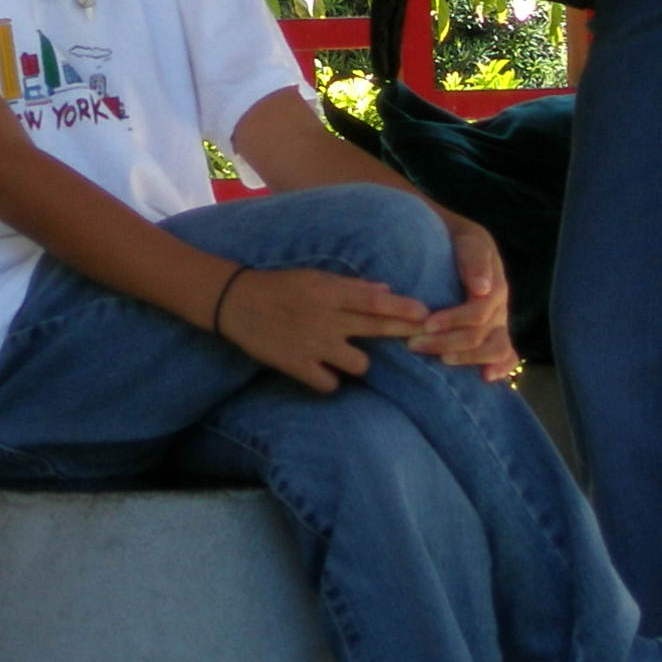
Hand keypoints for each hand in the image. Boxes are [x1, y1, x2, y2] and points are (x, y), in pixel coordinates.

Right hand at [210, 266, 430, 393]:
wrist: (236, 302)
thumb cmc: (279, 285)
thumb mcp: (314, 277)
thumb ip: (350, 286)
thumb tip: (385, 291)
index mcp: (329, 293)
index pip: (375, 301)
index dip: (403, 308)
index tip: (425, 313)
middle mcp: (326, 319)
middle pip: (374, 328)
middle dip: (402, 332)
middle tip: (422, 336)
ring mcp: (313, 345)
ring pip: (359, 365)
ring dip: (358, 362)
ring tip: (347, 356)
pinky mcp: (298, 366)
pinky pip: (330, 384)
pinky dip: (330, 379)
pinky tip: (325, 371)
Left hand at [414, 215, 515, 379]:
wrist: (458, 239)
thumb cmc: (458, 240)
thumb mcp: (468, 240)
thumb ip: (473, 261)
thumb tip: (481, 289)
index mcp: (494, 287)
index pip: (478, 313)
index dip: (452, 321)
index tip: (426, 325)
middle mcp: (500, 308)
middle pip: (481, 336)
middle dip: (448, 342)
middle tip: (414, 345)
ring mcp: (500, 323)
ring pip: (495, 349)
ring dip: (468, 358)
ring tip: (441, 361)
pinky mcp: (495, 334)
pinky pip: (507, 355)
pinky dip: (501, 368)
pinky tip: (486, 378)